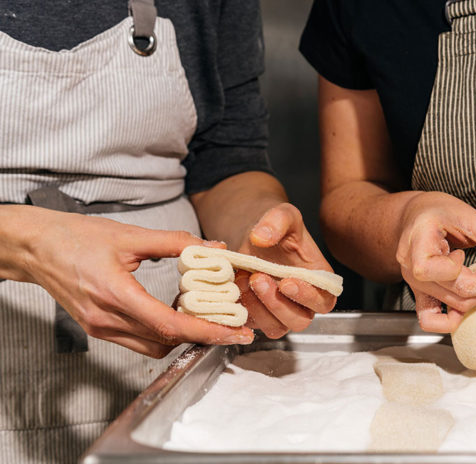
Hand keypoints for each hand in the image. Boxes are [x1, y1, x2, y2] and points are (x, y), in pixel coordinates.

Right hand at [18, 208, 253, 357]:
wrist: (36, 247)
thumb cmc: (77, 237)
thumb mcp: (130, 234)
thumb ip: (176, 242)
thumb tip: (214, 249)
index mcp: (115, 294)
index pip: (168, 324)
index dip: (205, 331)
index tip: (233, 331)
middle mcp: (107, 319)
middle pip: (166, 341)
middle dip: (202, 336)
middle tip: (230, 324)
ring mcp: (101, 328)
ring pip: (154, 347)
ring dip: (182, 336)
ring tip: (206, 317)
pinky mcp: (98, 329)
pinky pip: (139, 341)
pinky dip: (163, 333)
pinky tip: (176, 312)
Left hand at [235, 203, 336, 337]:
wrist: (254, 236)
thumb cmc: (277, 227)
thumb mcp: (282, 214)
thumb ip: (277, 221)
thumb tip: (261, 237)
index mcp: (319, 281)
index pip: (323, 300)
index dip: (307, 296)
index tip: (286, 282)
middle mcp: (303, 301)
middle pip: (300, 321)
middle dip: (278, 304)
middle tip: (258, 279)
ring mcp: (281, 311)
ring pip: (276, 327)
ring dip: (259, 309)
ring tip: (244, 280)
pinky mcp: (259, 316)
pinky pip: (254, 325)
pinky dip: (244, 311)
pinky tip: (235, 288)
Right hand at [396, 192, 475, 331]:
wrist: (414, 215)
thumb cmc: (437, 211)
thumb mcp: (468, 216)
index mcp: (419, 241)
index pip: (445, 272)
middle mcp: (411, 266)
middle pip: (454, 292)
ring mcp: (412, 282)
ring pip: (450, 307)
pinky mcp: (418, 292)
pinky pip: (428, 319)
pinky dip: (450, 321)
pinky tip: (466, 308)